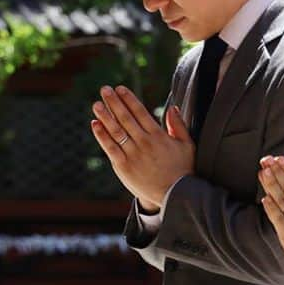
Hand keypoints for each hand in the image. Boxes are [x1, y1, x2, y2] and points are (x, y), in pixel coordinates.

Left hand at [91, 85, 194, 210]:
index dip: (128, 99)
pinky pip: (110, 148)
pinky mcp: (124, 167)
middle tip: (104, 90)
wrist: (175, 196)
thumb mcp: (187, 145)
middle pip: (125, 118)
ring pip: (116, 131)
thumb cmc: (183, 170)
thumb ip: (178, 125)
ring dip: (105, 116)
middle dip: (114, 102)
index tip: (120, 88)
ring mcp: (133, 155)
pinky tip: (95, 124)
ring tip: (96, 104)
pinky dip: (102, 135)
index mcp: (158, 135)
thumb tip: (172, 107)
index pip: (140, 112)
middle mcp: (144, 143)